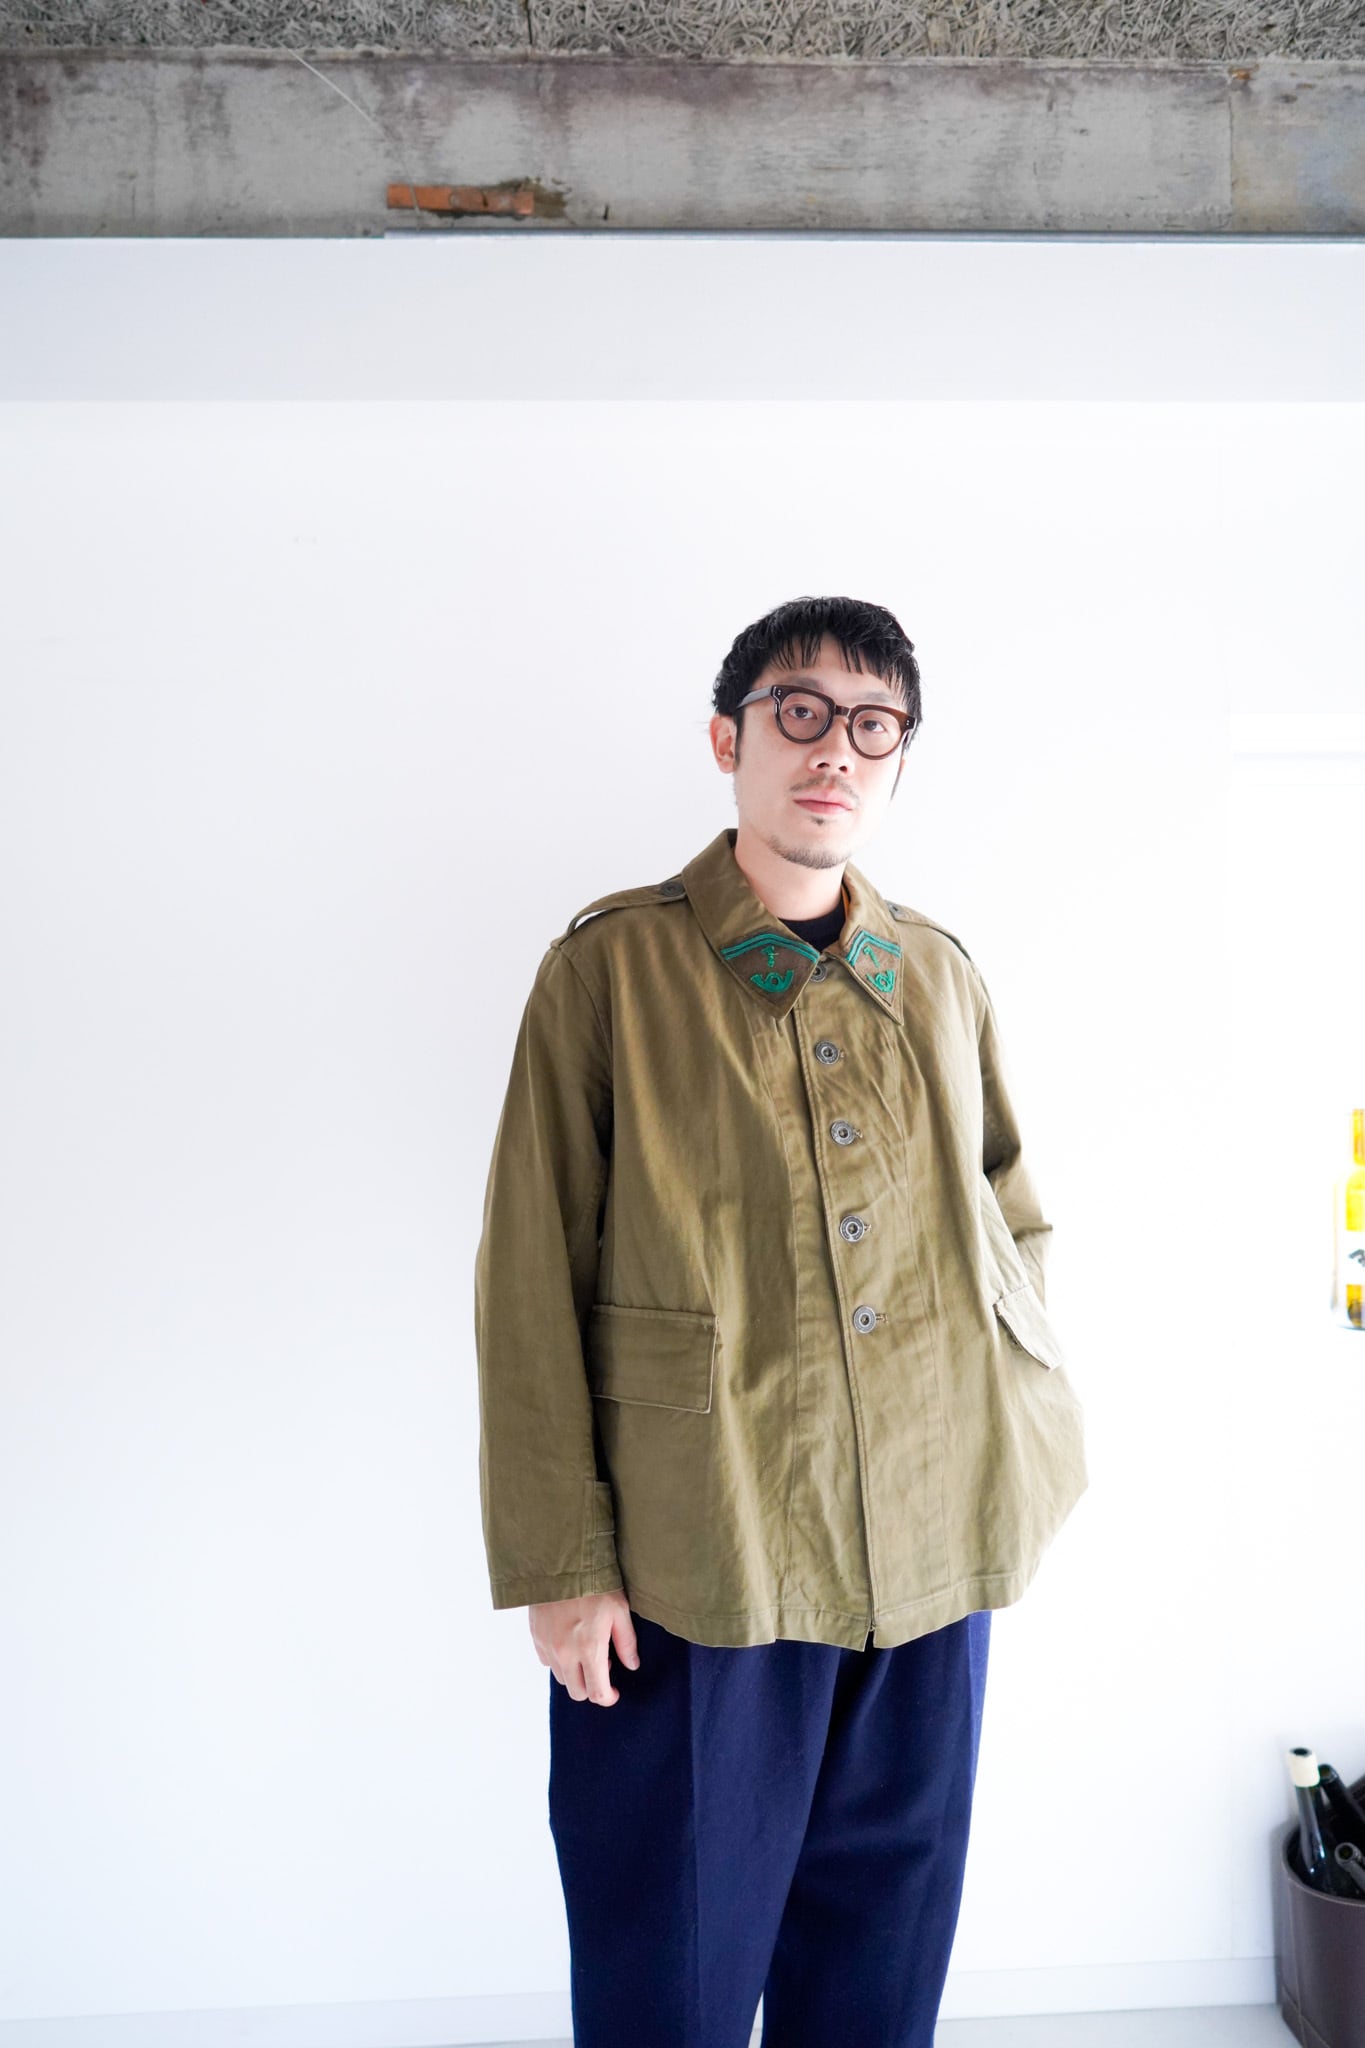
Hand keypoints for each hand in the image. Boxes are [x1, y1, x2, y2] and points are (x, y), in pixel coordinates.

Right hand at [529, 1589, 639, 1705]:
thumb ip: (626, 1642)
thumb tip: (632, 1665)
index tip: (614, 1691)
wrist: (562, 1561)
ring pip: (561, 1678)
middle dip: (591, 1687)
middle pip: (577, 1692)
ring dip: (575, 1673)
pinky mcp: (536, 1636)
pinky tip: (568, 1642)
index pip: (597, 1693)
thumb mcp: (620, 1610)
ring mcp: (548, 1646)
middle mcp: (565, 1653)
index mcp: (590, 1649)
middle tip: (601, 1665)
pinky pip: (546, 1661)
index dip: (608, 1697)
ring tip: (585, 1651)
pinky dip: (559, 1660)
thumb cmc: (595, 1583)